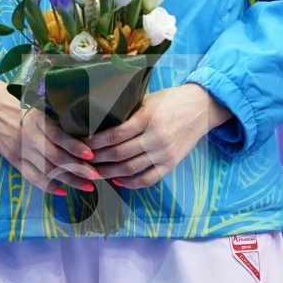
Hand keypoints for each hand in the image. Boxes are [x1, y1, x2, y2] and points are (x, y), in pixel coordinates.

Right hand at [0, 76, 101, 195]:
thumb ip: (53, 114)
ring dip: (68, 180)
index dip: (75, 147)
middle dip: (78, 169)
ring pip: (46, 171)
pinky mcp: (13, 160)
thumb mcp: (35, 101)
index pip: (58, 136)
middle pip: (55, 158)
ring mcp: (19, 150)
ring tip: (86, 187)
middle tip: (96, 176)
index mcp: (36, 118)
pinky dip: (47, 186)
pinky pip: (31, 176)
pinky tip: (62, 191)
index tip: (91, 155)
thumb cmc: (15, 99)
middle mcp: (28, 136)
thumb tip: (81, 125)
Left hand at [86, 84, 232, 189]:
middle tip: (82, 161)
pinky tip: (118, 180)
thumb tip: (100, 121)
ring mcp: (164, 153)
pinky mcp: (171, 164)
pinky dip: (131, 183)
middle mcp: (155, 137)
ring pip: (130, 169)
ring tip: (95, 173)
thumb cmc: (170, 100)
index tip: (81, 145)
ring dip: (109, 173)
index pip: (115, 135)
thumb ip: (128, 112)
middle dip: (97, 159)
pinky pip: (148, 179)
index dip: (95, 143)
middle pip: (119, 154)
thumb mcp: (148, 99)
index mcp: (147, 117)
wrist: (201, 108)